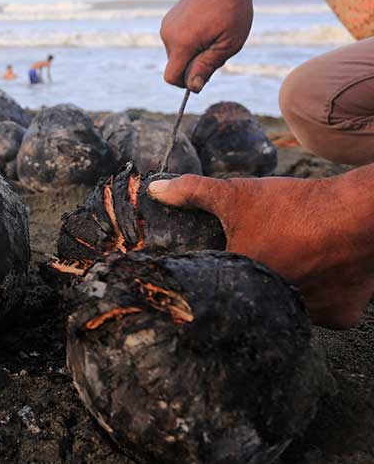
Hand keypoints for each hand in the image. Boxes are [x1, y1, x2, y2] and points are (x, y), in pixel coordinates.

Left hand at [148, 173, 373, 328]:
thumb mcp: (236, 195)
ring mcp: (308, 318)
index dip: (216, 277)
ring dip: (286, 289)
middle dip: (252, 283)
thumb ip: (193, 193)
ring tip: (288, 262)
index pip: (217, 291)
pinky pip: (324, 309)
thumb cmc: (293, 208)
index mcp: (240, 289)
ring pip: (289, 307)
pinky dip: (321, 293)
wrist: (360, 215)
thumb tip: (154, 189)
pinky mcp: (339, 318)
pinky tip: (318, 272)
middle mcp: (271, 311)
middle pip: (253, 301)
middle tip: (262, 258)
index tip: (220, 265)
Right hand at [160, 0, 260, 91]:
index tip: (203, 75)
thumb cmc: (232, 9)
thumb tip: (193, 88)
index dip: (186, 83)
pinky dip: (189, 41)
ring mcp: (167, 25)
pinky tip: (206, 26)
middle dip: (194, 64)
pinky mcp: (169, 19)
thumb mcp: (227, 44)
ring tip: (213, 34)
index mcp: (182, 43)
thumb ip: (207, 67)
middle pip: (176, 65)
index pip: (172, 77)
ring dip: (193, 52)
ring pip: (177, 53)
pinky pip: (176, 40)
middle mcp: (168, 35)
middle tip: (217, 48)